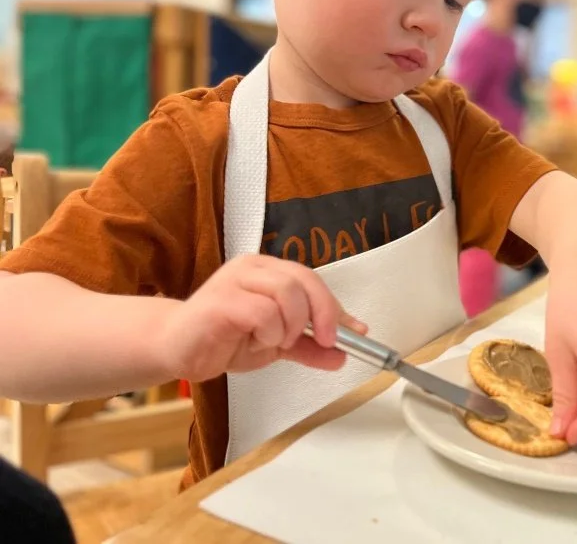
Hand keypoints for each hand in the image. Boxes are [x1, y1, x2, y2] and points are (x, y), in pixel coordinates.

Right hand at [155, 255, 366, 382]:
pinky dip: (269, 333)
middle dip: (323, 314)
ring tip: (274, 342)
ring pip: (287, 293)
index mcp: (266, 271)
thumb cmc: (223, 340)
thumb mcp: (275, 344)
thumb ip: (306, 347)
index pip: (311, 280)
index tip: (356, 333)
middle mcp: (252, 268)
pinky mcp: (221, 300)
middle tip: (324, 341)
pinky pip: (263, 312)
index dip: (335, 306)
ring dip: (291, 326)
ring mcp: (234, 280)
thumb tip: (342, 355)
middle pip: (303, 281)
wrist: (173, 350)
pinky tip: (254, 341)